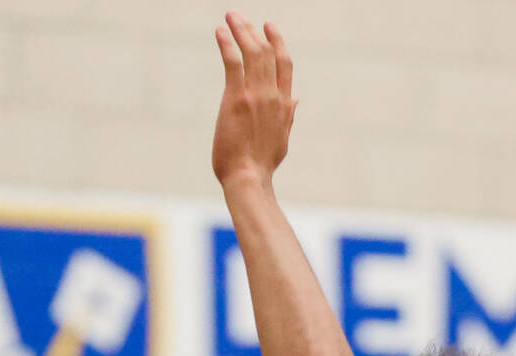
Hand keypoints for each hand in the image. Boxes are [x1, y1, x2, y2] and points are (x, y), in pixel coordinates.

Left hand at [212, 11, 295, 188]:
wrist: (249, 179)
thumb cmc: (260, 167)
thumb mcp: (281, 141)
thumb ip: (287, 117)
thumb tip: (295, 100)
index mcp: (284, 105)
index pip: (284, 65)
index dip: (277, 43)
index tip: (268, 28)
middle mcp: (273, 96)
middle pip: (268, 53)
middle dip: (255, 31)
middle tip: (242, 18)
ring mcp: (256, 95)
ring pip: (253, 52)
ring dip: (241, 30)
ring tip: (231, 16)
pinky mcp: (237, 98)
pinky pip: (233, 62)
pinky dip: (227, 44)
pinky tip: (220, 32)